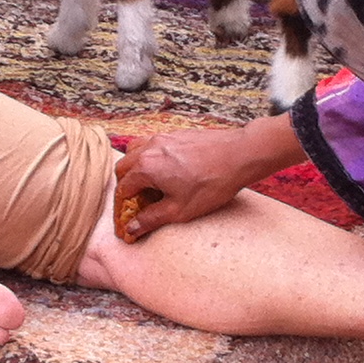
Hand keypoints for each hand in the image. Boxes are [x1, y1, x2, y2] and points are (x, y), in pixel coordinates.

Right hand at [112, 114, 305, 240]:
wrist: (240, 155)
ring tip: (149, 183)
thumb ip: (152, 218)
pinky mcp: (177, 134)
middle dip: (126, 185)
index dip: (123, 206)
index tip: (129, 217)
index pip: (123, 188)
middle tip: (137, 201)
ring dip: (135, 167)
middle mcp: (150, 148)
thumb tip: (133, 228)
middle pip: (124, 166)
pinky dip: (150, 156)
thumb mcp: (180, 210)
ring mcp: (163, 138)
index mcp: (146, 167)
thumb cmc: (212, 183)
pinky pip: (153, 143)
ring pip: (136, 150)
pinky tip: (167, 170)